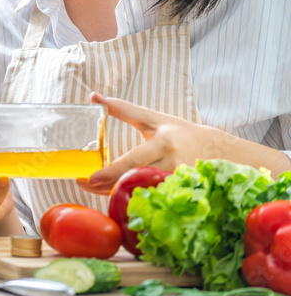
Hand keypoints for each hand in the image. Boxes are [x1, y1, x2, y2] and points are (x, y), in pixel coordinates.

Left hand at [77, 92, 226, 195]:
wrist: (212, 148)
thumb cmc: (176, 130)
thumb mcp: (151, 117)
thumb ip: (122, 109)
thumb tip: (93, 96)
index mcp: (163, 143)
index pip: (134, 160)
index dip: (112, 171)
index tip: (90, 178)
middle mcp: (172, 164)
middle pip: (135, 180)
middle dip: (107, 185)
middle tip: (83, 183)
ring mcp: (177, 182)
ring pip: (142, 193)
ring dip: (117, 194)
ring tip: (94, 188)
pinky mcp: (180, 193)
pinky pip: (151, 199)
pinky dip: (132, 199)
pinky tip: (116, 195)